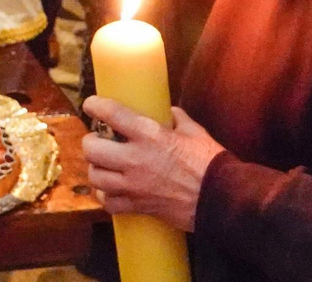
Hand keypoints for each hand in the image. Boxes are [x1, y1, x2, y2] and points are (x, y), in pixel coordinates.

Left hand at [82, 98, 224, 231]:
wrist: (221, 199)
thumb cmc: (210, 163)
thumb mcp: (195, 132)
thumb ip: (178, 119)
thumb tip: (168, 111)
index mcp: (149, 134)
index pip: (111, 113)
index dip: (94, 105)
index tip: (91, 104)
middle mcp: (135, 159)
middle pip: (92, 149)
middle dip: (90, 142)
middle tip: (98, 140)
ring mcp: (134, 185)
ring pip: (95, 177)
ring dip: (96, 169)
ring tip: (104, 166)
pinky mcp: (138, 206)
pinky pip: (108, 203)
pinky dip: (106, 197)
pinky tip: (112, 191)